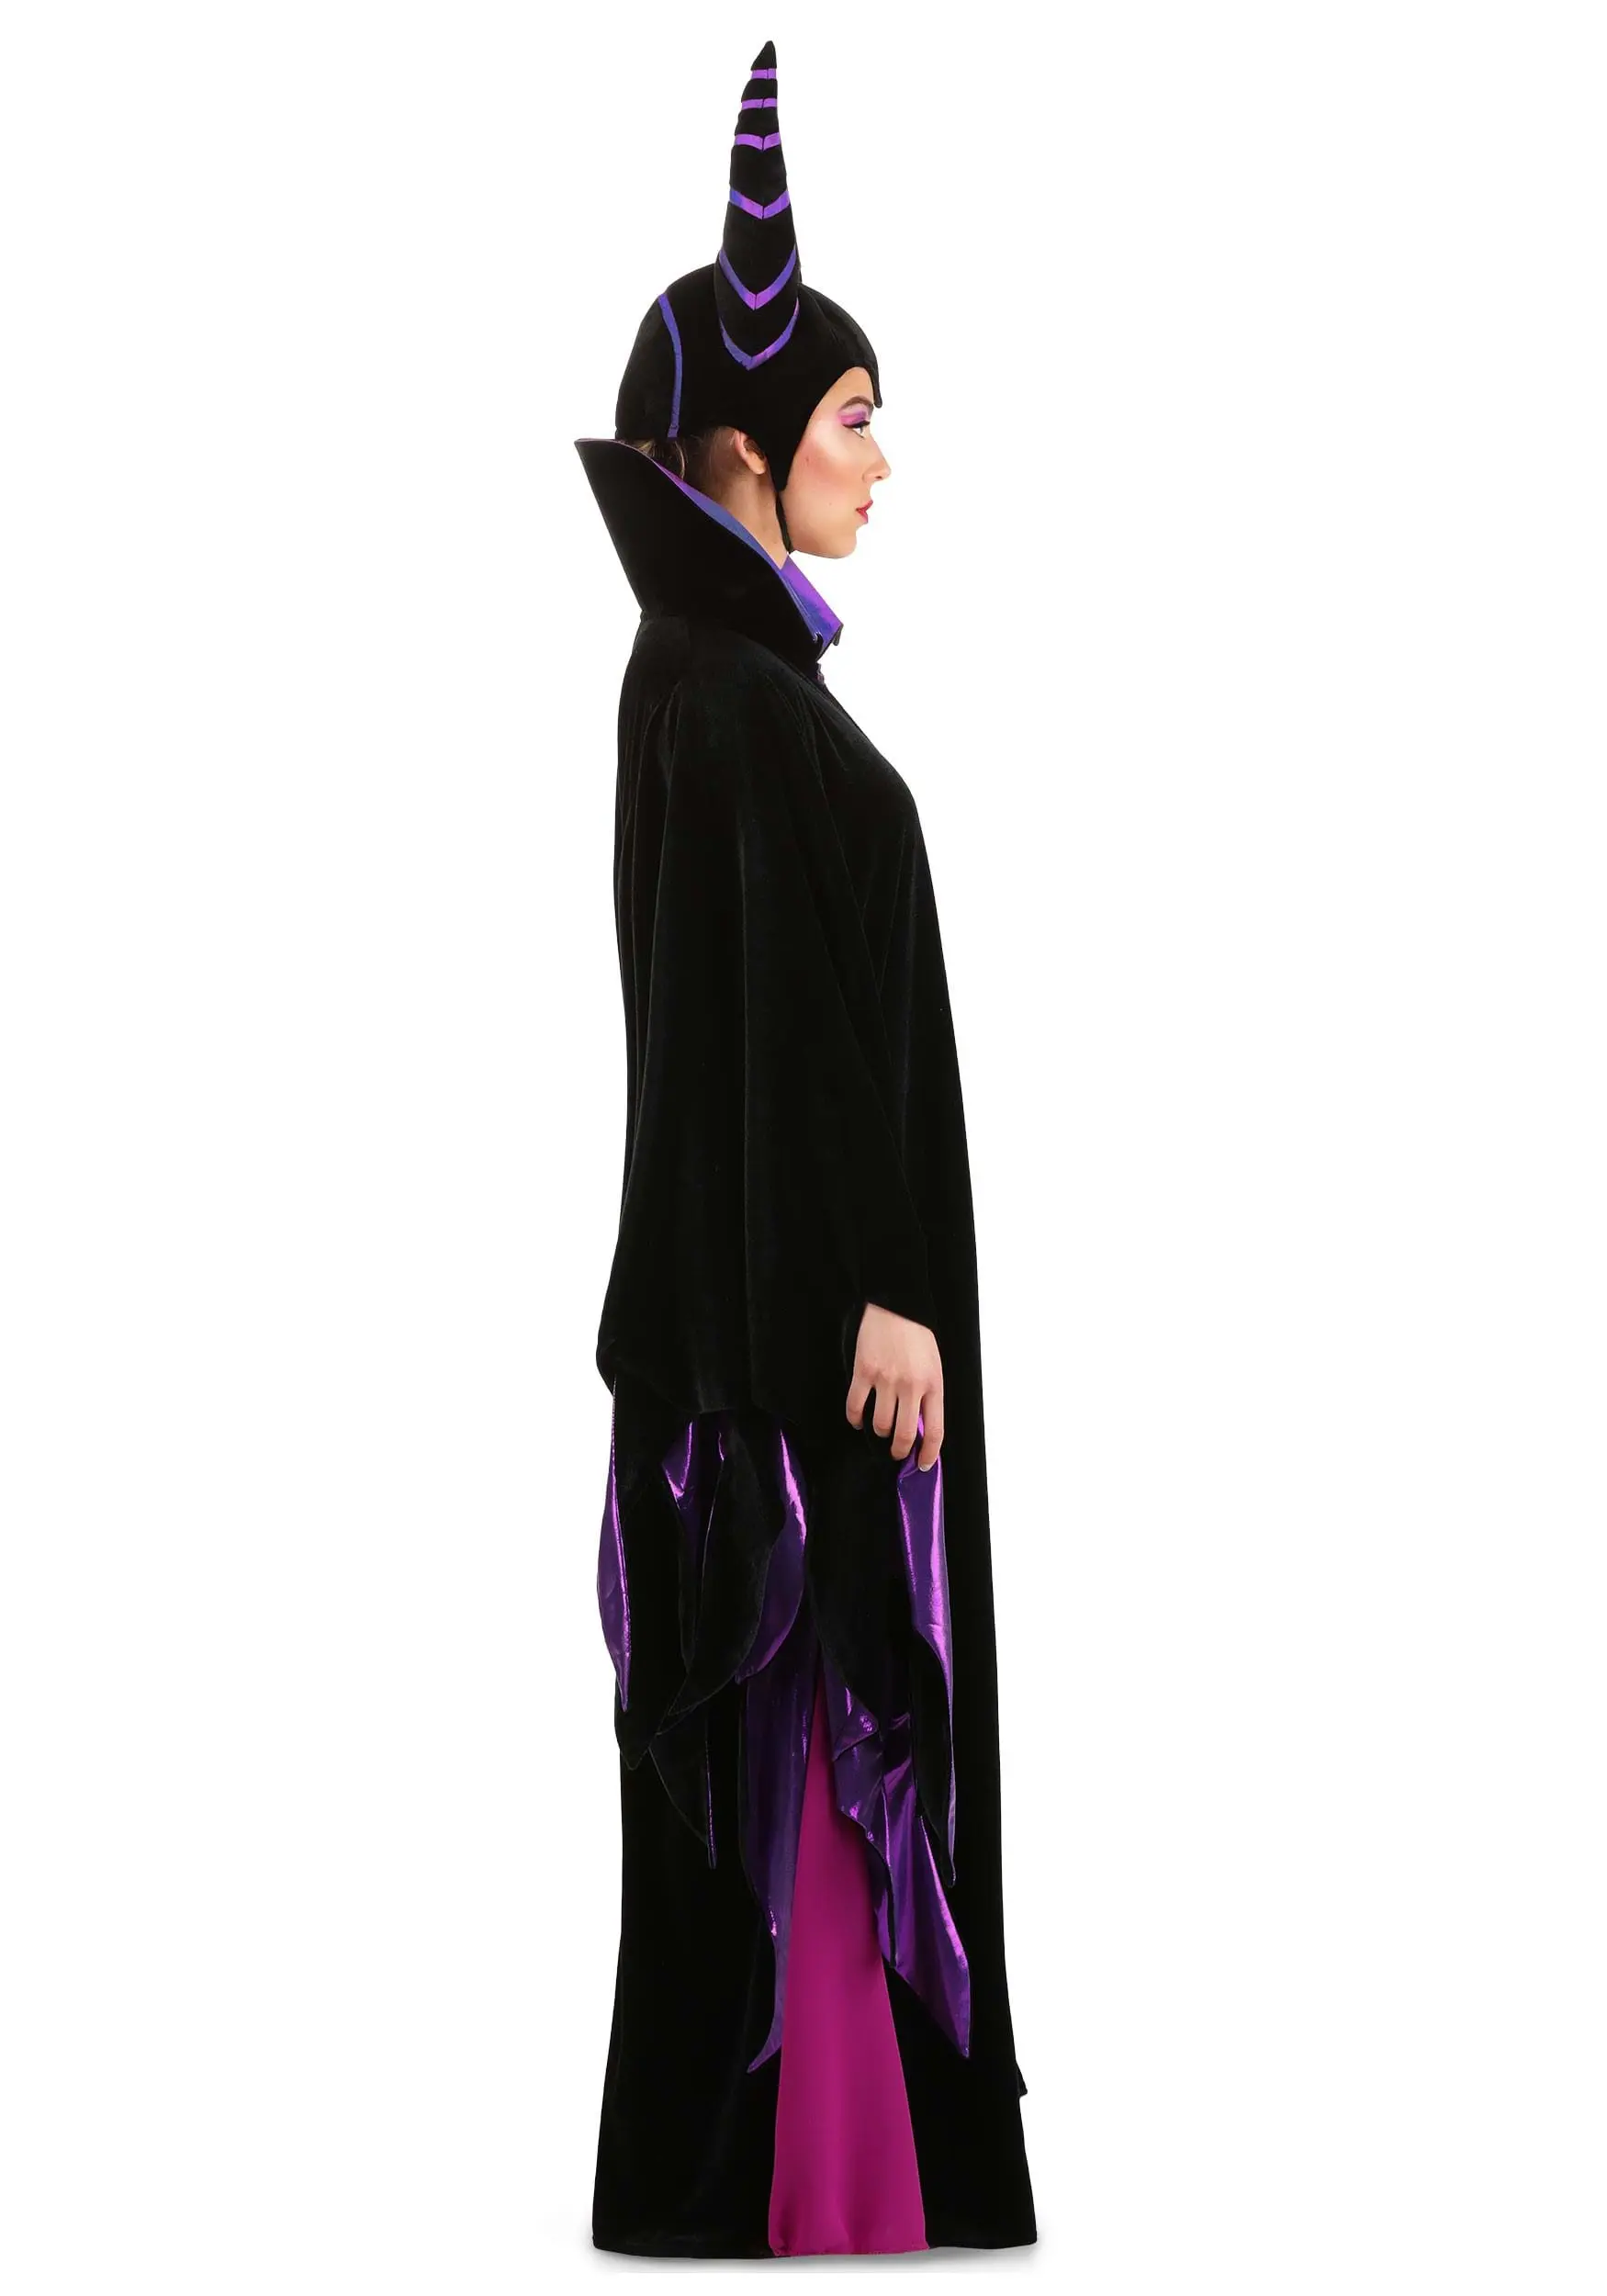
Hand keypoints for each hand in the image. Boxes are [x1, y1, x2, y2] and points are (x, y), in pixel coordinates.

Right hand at [845, 1302, 943, 1469]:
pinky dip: (855, 1419)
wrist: (896, 1306)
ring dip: (880, 1431)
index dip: (929, 1453)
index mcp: (933, 1384)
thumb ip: (929, 1394)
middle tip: (897, 1453)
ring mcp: (886, 1380)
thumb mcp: (934, 1365)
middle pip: (904, 1435)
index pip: (934, 1430)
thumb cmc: (917, 1335)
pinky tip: (858, 1420)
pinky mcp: (864, 1372)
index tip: (923, 1463)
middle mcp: (911, 1386)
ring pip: (880, 1424)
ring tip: (881, 1427)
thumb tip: (919, 1425)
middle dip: (900, 1451)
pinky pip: (856, 1406)